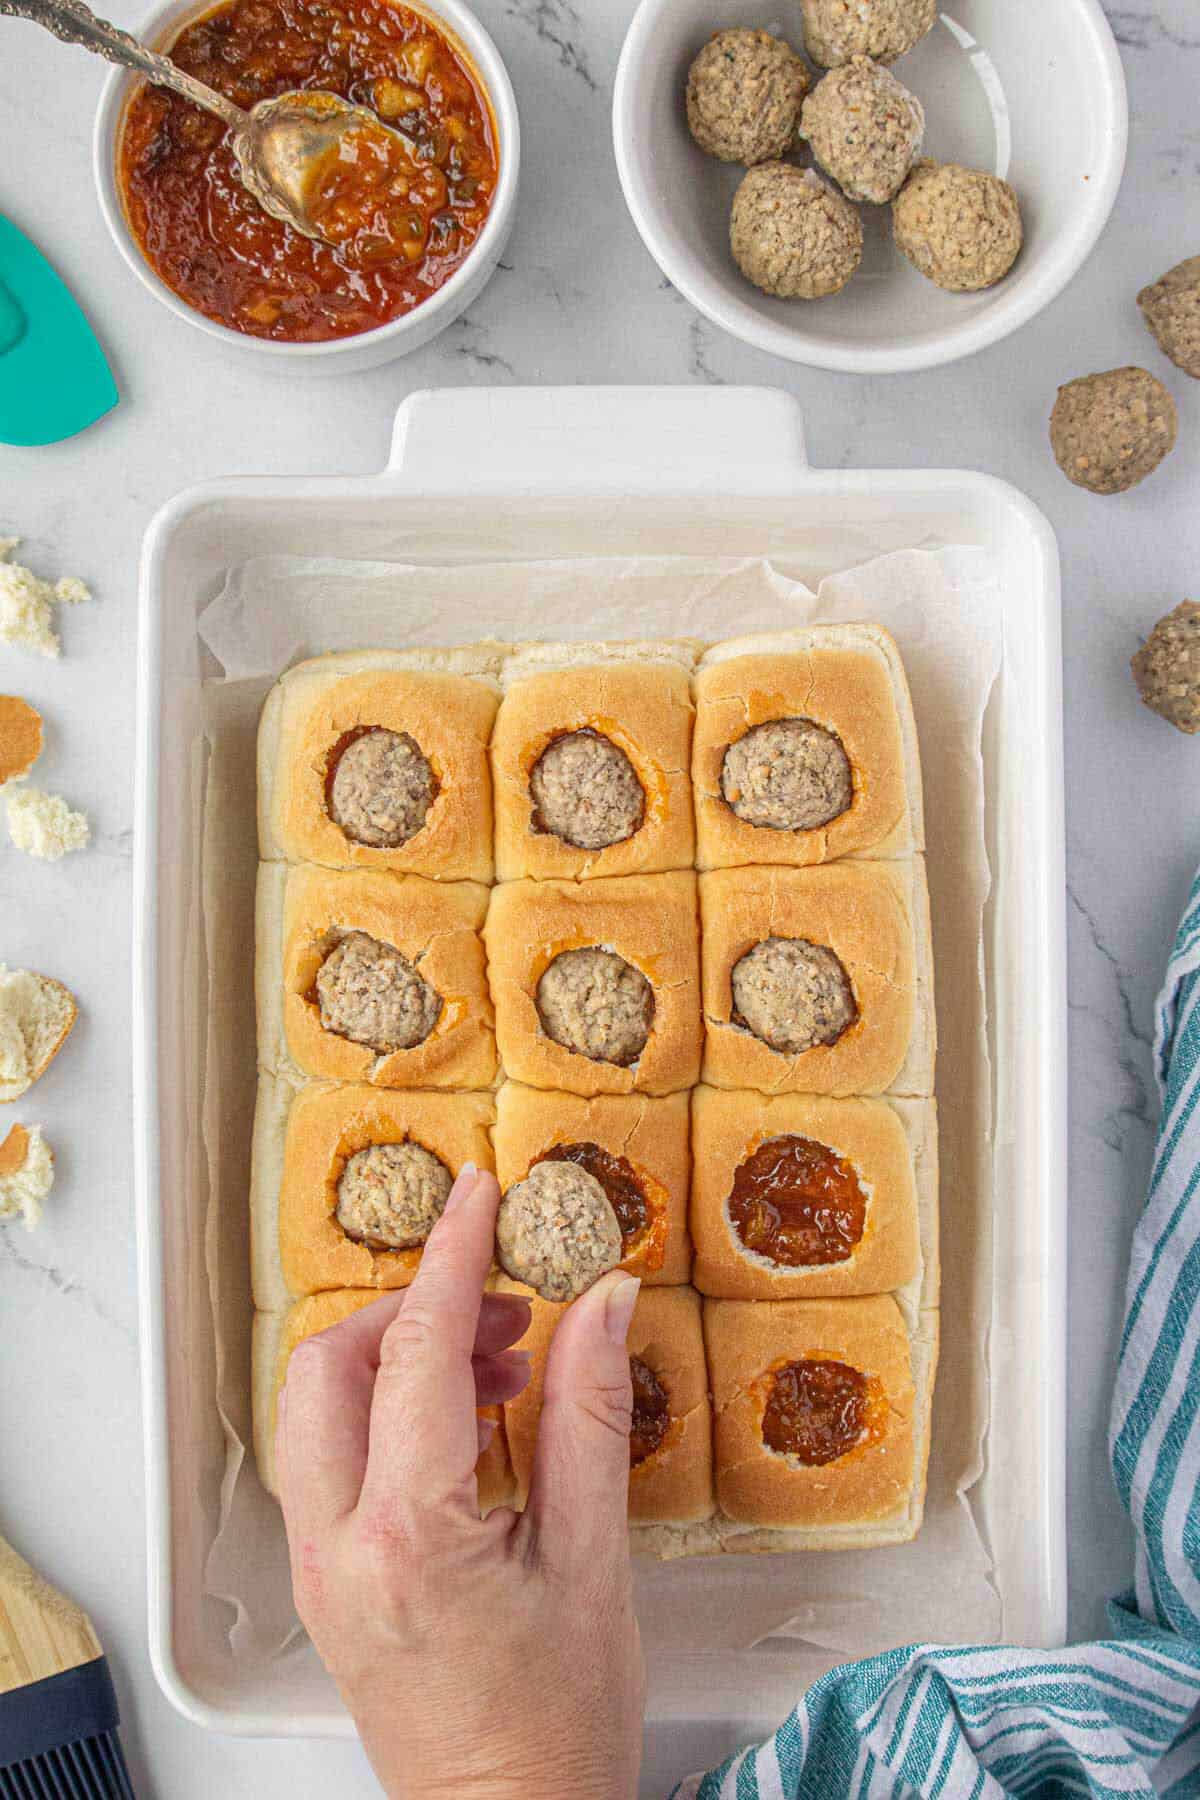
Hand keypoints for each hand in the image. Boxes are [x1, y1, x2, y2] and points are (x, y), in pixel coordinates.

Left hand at [276, 1165, 645, 1799]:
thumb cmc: (557, 1728)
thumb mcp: (594, 1561)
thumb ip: (591, 1415)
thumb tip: (603, 1304)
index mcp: (407, 1537)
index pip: (421, 1352)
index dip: (455, 1258)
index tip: (480, 1195)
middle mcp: (338, 1547)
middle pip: (332, 1364)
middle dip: (413, 1308)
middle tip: (504, 1305)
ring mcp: (320, 1568)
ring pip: (318, 1407)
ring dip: (400, 1359)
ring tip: (503, 1370)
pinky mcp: (326, 1582)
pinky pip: (330, 1457)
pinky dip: (387, 1411)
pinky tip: (467, 1427)